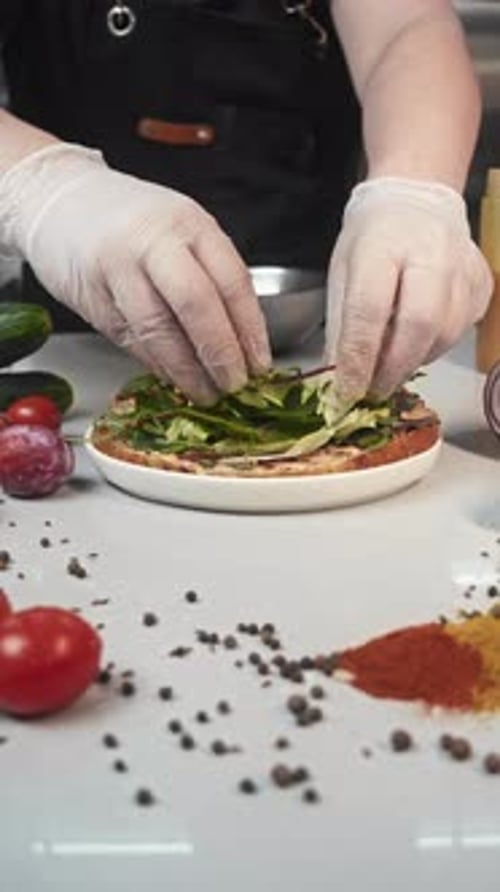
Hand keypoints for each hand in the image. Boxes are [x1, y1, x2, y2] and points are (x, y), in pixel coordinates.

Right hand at [0, 144, 270, 403]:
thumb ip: (210, 274)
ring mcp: (118, 268)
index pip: (231, 281)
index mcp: (189, 223)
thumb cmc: (132, 221)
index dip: (250, 329)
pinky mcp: (91, 295)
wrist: (58, 199)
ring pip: (159, 329)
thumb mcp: (181, 230)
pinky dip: (156, 365)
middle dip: (220, 353)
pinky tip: (174, 378)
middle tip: (235, 385)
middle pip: (197, 305)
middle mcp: (154, 242)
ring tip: (206, 392)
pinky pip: (130, 339)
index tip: (261, 364)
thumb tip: (243, 341)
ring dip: (187, 370)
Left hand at [325, 178, 492, 399]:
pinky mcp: (481, 283)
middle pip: (419, 325)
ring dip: (413, 360)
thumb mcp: (342, 274)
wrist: (416, 202)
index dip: (359, 357)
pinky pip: (461, 329)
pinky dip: (434, 345)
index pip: (370, 309)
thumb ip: (341, 328)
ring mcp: (463, 267)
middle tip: (372, 390)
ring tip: (390, 364)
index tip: (347, 390)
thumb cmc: (373, 240)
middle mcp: (431, 252)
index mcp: (383, 244)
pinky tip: (416, 338)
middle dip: (392, 368)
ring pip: (444, 334)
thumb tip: (338, 380)